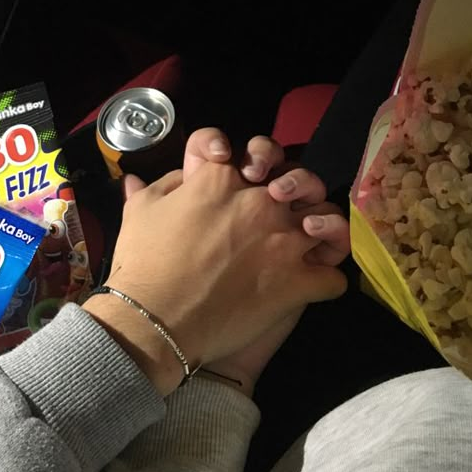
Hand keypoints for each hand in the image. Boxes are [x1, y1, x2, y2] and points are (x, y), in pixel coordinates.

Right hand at [84, 129, 348, 395]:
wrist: (156, 321)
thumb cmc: (144, 265)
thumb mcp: (139, 213)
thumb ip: (154, 189)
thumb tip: (138, 178)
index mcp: (221, 179)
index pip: (242, 149)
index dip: (242, 156)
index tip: (235, 170)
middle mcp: (260, 202)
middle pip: (297, 179)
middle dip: (294, 187)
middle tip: (280, 203)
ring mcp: (285, 241)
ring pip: (327, 220)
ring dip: (323, 226)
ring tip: (310, 236)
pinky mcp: (298, 282)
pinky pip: (333, 277)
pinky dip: (326, 280)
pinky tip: (312, 283)